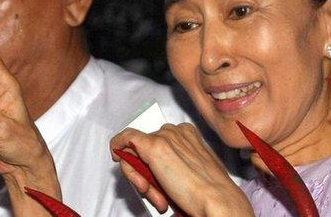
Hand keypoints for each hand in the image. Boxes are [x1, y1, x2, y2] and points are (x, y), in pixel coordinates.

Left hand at [110, 123, 252, 216]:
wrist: (215, 198)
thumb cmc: (208, 191)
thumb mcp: (191, 171)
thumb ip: (175, 165)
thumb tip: (154, 173)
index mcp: (188, 135)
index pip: (160, 143)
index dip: (153, 166)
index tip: (155, 183)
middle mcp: (175, 131)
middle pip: (146, 148)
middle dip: (146, 174)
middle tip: (158, 196)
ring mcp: (163, 137)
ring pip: (136, 151)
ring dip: (140, 177)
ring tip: (158, 197)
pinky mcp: (152, 145)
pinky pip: (125, 138)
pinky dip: (117, 145)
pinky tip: (115, 155)